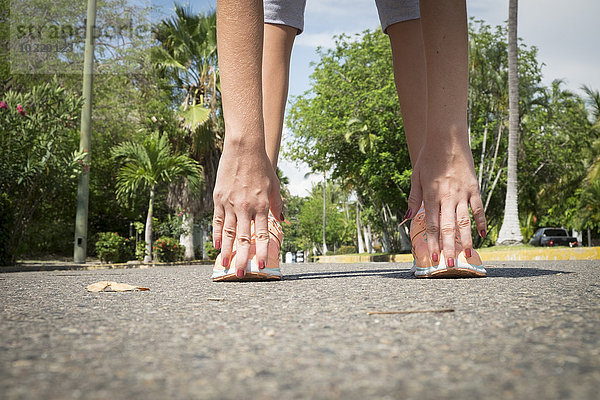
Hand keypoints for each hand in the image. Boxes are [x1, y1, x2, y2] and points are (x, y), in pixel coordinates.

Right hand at [212, 140, 282, 276]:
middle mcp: (246, 207)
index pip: (262, 234)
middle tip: (241, 274)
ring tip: (225, 265)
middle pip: (244, 238)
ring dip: (227, 251)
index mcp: (262, 205)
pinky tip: (217, 246)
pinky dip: (218, 234)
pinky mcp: (219, 198)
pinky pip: (218, 220)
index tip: (259, 266)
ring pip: (229, 232)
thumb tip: (281, 221)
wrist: (244, 148)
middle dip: (242, 258)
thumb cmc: (262, 166)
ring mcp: (231, 203)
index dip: (260, 251)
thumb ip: (277, 205)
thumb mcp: (275, 186)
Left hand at [406, 140, 486, 265]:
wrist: (447, 137)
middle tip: (449, 263)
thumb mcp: (416, 177)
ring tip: (466, 255)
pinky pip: (478, 208)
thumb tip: (407, 216)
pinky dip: (481, 222)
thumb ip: (414, 198)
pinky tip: (482, 235)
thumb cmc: (429, 157)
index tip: (434, 256)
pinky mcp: (474, 188)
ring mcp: (463, 193)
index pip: (431, 224)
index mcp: (432, 195)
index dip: (433, 242)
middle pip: (448, 227)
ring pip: (464, 221)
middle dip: (448, 247)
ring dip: (465, 239)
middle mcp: (448, 196)